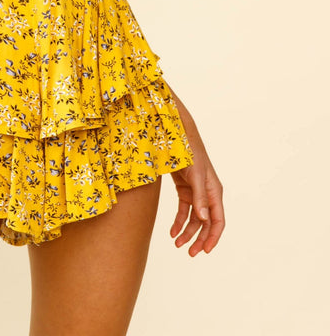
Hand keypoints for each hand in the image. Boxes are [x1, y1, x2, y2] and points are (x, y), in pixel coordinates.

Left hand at [168, 91, 224, 255]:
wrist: (176, 137)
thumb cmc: (189, 154)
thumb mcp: (195, 176)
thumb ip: (199, 198)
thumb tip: (203, 220)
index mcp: (214, 192)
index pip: (218, 221)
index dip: (213, 237)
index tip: (206, 251)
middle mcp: (207, 194)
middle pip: (206, 223)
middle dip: (199, 239)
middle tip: (189, 253)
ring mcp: (196, 192)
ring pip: (194, 219)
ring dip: (187, 232)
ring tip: (176, 243)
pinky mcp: (185, 189)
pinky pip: (184, 210)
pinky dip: (179, 221)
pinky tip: (172, 231)